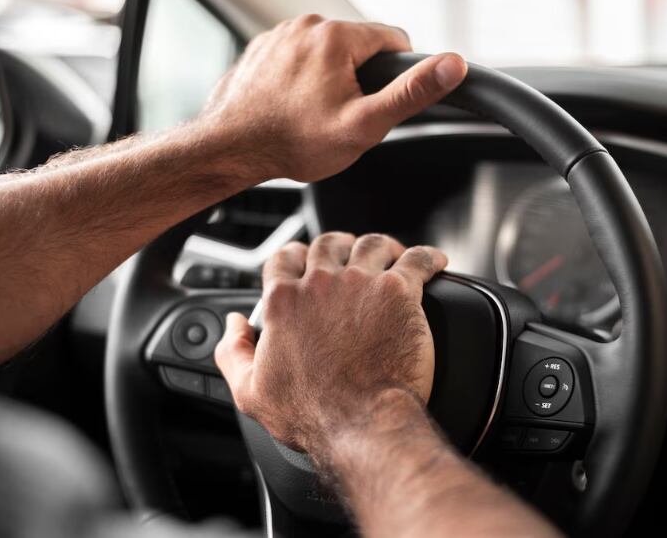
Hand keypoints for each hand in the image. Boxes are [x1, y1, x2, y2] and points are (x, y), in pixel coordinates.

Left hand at [200, 15, 466, 182]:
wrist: (231, 149)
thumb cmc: (293, 142)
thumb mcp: (365, 124)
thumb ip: (412, 92)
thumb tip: (452, 65)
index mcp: (336, 36)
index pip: (393, 40)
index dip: (396, 75)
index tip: (377, 102)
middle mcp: (306, 25)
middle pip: (358, 47)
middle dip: (359, 80)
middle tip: (341, 117)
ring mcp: (279, 35)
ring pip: (326, 54)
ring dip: (328, 80)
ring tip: (311, 116)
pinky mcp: (261, 49)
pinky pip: (296, 59)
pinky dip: (299, 80)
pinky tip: (290, 108)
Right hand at [214, 232, 447, 453]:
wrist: (362, 424)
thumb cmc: (312, 413)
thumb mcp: (250, 391)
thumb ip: (233, 351)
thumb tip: (233, 325)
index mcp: (284, 301)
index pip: (284, 258)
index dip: (294, 256)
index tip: (305, 262)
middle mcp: (322, 284)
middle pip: (329, 242)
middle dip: (338, 245)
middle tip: (350, 256)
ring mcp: (363, 284)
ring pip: (373, 243)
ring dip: (381, 246)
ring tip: (392, 255)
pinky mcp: (401, 292)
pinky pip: (418, 259)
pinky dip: (427, 257)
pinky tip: (434, 261)